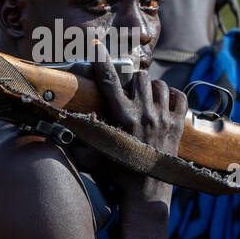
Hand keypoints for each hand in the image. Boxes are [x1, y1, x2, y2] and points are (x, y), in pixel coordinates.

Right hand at [90, 54, 186, 196]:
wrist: (147, 191)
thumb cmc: (117, 174)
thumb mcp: (91, 158)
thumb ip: (76, 141)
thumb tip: (59, 128)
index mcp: (122, 117)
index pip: (110, 80)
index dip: (102, 61)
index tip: (97, 47)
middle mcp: (144, 112)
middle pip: (140, 77)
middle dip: (133, 81)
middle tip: (130, 93)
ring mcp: (163, 117)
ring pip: (160, 85)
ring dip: (152, 88)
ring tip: (146, 99)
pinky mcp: (178, 124)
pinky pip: (180, 97)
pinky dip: (173, 96)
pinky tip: (164, 103)